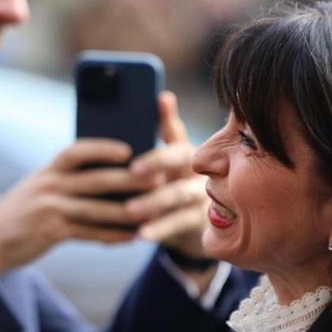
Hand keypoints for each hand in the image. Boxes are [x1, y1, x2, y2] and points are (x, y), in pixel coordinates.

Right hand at [0, 139, 160, 277]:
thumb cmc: (20, 213)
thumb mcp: (37, 188)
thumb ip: (65, 180)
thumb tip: (106, 174)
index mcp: (48, 171)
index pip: (76, 151)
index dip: (103, 148)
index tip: (129, 149)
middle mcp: (49, 185)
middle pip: (96, 179)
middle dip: (129, 179)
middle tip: (157, 178)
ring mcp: (49, 209)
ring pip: (97, 208)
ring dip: (127, 210)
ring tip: (151, 211)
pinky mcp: (51, 232)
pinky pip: (89, 232)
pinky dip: (112, 235)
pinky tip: (131, 237)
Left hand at [124, 91, 210, 261]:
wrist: (192, 226)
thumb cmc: (171, 185)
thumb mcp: (165, 162)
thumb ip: (160, 133)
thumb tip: (162, 96)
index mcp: (184, 150)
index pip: (176, 132)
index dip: (167, 119)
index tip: (156, 107)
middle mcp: (196, 169)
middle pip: (181, 160)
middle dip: (158, 161)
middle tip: (133, 170)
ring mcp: (201, 195)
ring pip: (180, 195)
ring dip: (155, 202)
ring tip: (130, 209)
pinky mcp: (199, 222)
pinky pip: (179, 224)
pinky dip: (160, 229)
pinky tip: (140, 234)